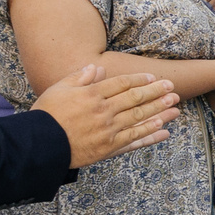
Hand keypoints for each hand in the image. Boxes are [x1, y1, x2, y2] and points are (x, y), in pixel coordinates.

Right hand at [33, 66, 181, 168]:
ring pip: (140, 119)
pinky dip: (150, 136)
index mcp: (92, 95)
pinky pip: (134, 141)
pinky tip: (164, 131)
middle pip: (136, 99)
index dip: (140, 80)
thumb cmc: (46, 115)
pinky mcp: (109, 148)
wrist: (39, 145)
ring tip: (175, 107)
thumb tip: (96, 67)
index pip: (122, 84)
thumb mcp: (59, 89)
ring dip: (160, 112)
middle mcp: (104, 111)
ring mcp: (109, 130)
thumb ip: (79, 77)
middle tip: (172, 88)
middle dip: (156, 93)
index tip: (153, 78)